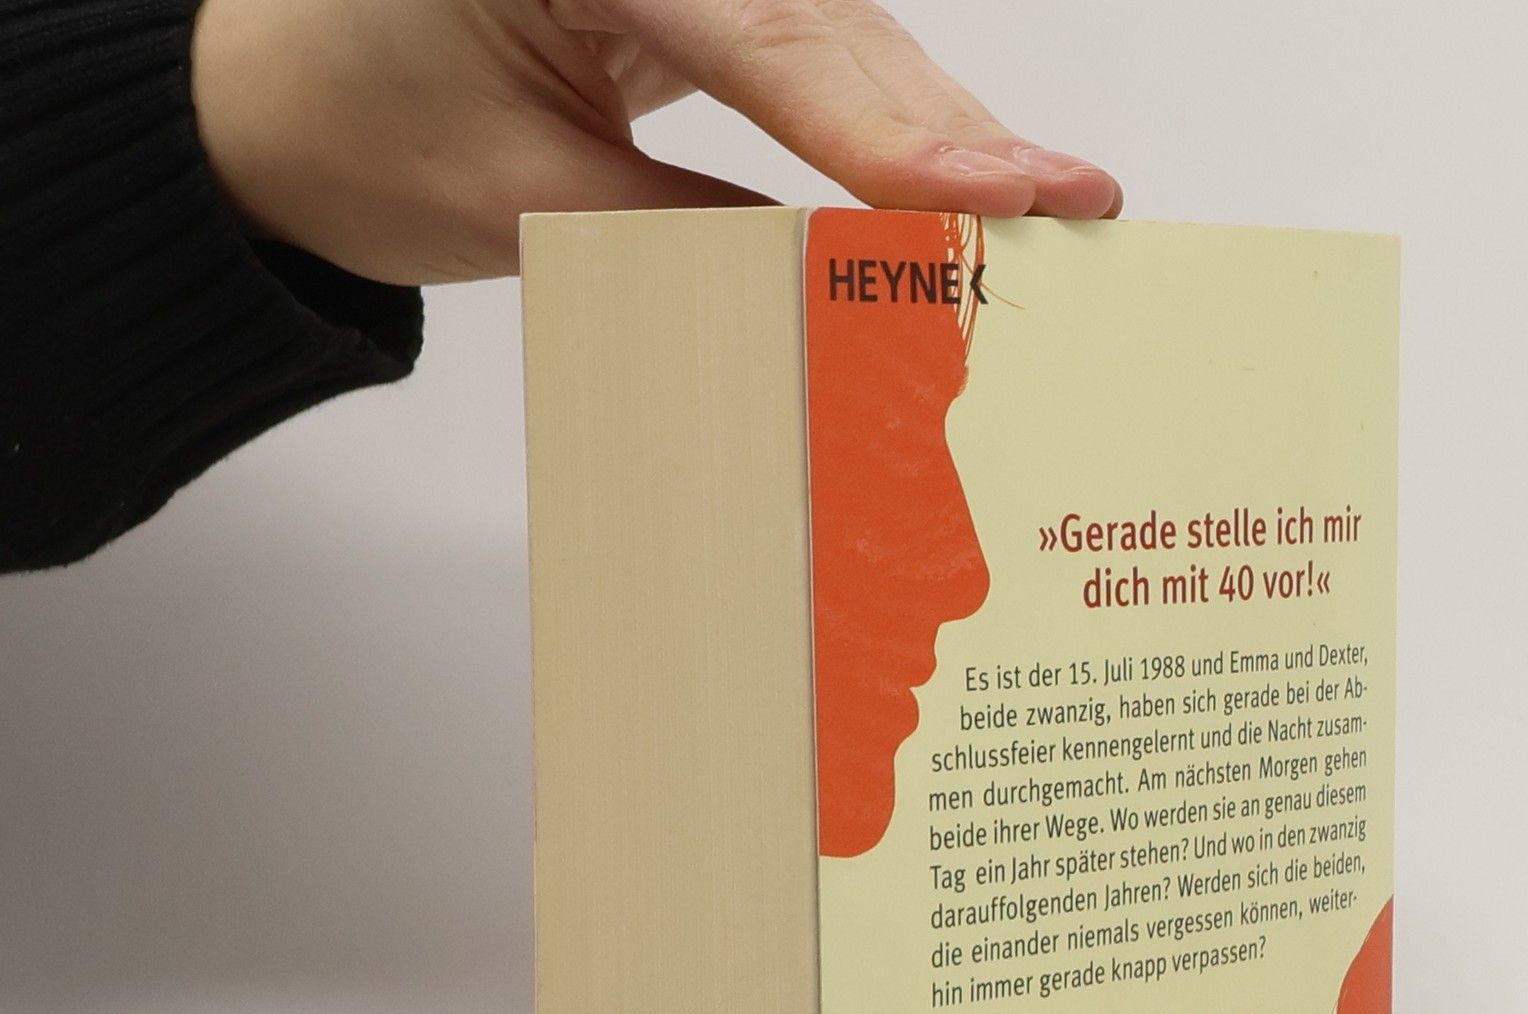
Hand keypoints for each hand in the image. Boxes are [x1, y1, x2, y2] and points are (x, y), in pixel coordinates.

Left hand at [190, 0, 1122, 284]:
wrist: (278, 96)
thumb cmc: (362, 128)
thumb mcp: (522, 203)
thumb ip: (684, 241)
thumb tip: (836, 297)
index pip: (764, 40)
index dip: (883, 132)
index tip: (986, 199)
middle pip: (832, 26)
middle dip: (949, 132)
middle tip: (1073, 206)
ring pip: (846, 38)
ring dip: (944, 136)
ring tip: (1052, 203)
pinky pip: (818, 53)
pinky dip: (889, 130)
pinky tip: (969, 180)